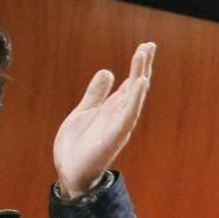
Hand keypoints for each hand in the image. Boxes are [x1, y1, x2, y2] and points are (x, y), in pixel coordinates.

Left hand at [53, 42, 153, 196]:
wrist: (69, 172)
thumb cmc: (77, 146)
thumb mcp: (84, 111)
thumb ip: (96, 93)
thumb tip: (107, 71)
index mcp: (113, 109)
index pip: (130, 83)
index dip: (138, 65)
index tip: (145, 47)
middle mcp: (120, 115)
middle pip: (136, 86)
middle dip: (142, 65)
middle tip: (149, 45)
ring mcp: (119, 125)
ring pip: (134, 96)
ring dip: (140, 75)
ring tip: (144, 55)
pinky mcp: (115, 136)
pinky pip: (129, 114)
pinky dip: (135, 98)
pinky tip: (140, 83)